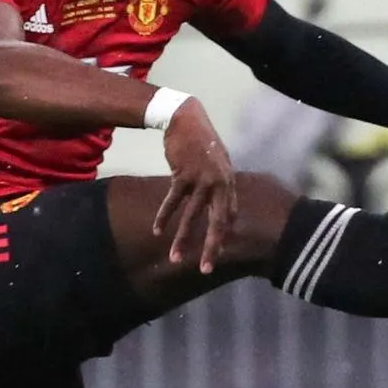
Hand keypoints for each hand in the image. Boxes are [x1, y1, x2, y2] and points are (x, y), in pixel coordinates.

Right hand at [154, 99, 237, 273]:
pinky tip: (157, 231)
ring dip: (183, 239)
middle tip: (205, 269)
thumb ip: (219, 185)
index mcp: (229, 182)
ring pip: (192, 216)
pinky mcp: (183, 175)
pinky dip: (164, 216)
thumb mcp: (218, 162)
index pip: (229, 216)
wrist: (186, 118)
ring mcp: (201, 179)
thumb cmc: (201, 141)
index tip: (218, 254)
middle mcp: (219, 184)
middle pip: (217, 222)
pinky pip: (173, 201)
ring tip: (175, 258)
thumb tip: (218, 205)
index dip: (224, 235)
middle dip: (211, 247)